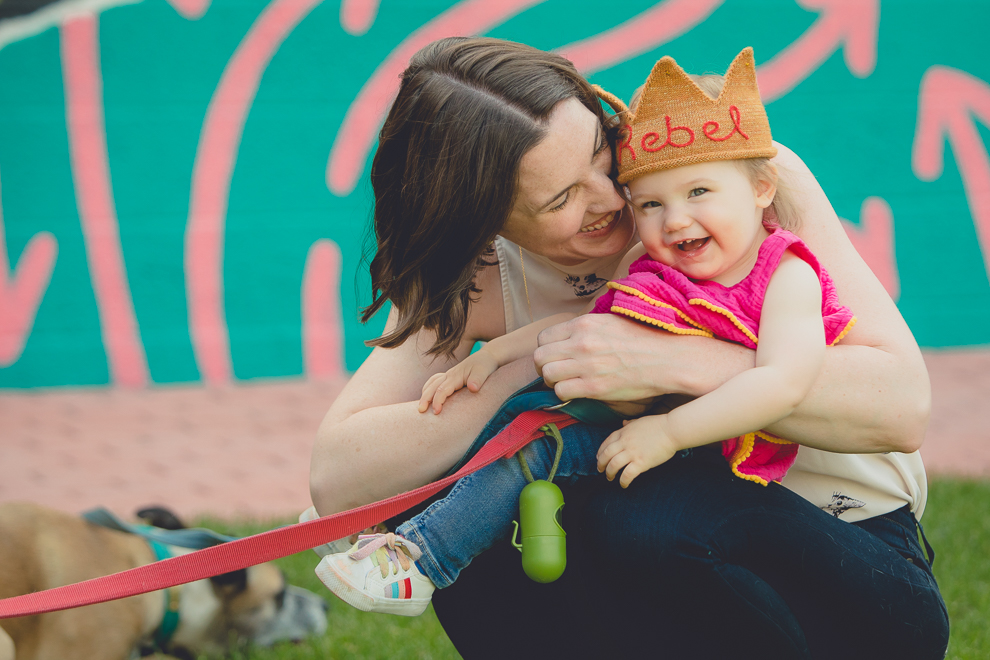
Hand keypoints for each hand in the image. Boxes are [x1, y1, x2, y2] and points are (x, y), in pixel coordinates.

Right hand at [418, 350, 500, 413]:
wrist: (487, 356)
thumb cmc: (485, 365)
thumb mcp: (484, 371)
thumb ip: (478, 379)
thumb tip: (473, 388)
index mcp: (456, 376)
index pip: (442, 389)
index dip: (437, 400)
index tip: (436, 412)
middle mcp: (449, 375)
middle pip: (432, 386)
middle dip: (425, 399)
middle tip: (420, 411)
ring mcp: (448, 375)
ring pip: (431, 383)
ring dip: (424, 394)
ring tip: (420, 407)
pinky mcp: (450, 377)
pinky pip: (434, 381)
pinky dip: (428, 388)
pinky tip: (427, 396)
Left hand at [534, 314, 752, 401]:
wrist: (667, 359)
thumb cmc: (643, 339)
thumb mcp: (611, 321)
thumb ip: (587, 327)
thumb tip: (572, 334)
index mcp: (584, 324)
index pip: (544, 337)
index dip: (547, 349)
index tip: (556, 356)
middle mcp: (581, 343)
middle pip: (539, 357)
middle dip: (544, 366)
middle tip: (557, 372)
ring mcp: (586, 365)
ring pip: (547, 375)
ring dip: (553, 381)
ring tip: (566, 382)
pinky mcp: (594, 387)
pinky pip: (561, 392)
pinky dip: (565, 394)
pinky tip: (577, 392)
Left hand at [597, 415, 680, 487]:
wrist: (672, 430)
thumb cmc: (659, 425)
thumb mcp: (640, 421)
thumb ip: (630, 424)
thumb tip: (624, 422)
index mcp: (624, 431)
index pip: (606, 442)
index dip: (600, 451)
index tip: (599, 457)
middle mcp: (624, 442)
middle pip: (605, 455)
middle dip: (600, 464)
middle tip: (600, 470)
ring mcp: (632, 453)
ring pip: (613, 465)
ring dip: (609, 473)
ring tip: (609, 478)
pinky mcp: (641, 462)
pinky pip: (627, 475)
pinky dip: (623, 481)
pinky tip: (623, 485)